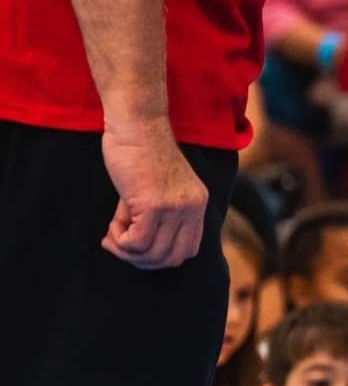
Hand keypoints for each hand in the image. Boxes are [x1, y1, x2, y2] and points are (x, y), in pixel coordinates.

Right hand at [101, 115, 208, 268]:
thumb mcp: (161, 188)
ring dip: (126, 249)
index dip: (160, 256)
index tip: (138, 245)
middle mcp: (192, 208)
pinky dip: (119, 240)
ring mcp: (175, 207)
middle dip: (142, 260)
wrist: (136, 125)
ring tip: (114, 232)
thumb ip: (160, 216)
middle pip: (171, 258)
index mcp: (198, 204)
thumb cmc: (141, 153)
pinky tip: (112, 225)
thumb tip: (139, 248)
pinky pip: (136, 242)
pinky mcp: (153, 204)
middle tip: (120, 244)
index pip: (188, 250)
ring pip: (152, 254)